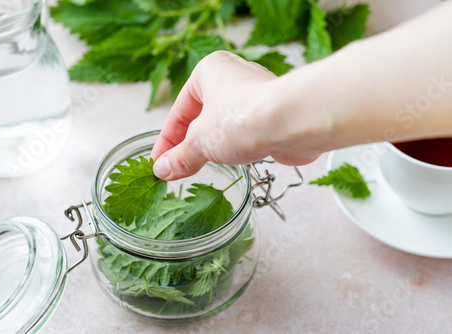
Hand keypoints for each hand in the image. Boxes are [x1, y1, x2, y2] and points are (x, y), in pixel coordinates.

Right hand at [150, 51, 323, 180]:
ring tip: (201, 169)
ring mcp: (256, 97)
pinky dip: (236, 150)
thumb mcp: (200, 142)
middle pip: (202, 117)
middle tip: (177, 168)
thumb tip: (164, 170)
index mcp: (209, 72)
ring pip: (225, 126)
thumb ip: (180, 157)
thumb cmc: (242, 118)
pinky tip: (232, 165)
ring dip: (213, 148)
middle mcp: (234, 79)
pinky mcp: (274, 116)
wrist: (293, 122)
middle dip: (189, 144)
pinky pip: (247, 134)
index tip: (159, 162)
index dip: (166, 140)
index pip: (179, 111)